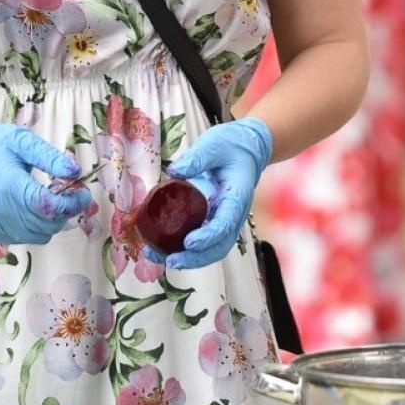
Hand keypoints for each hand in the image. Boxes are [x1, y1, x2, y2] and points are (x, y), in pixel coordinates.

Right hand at [0, 121, 90, 244]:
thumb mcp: (20, 141)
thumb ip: (49, 157)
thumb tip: (75, 171)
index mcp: (9, 186)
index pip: (49, 206)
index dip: (72, 203)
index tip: (82, 194)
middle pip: (46, 225)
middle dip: (65, 212)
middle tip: (69, 195)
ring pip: (36, 236)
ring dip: (50, 222)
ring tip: (49, 200)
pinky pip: (20, 238)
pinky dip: (32, 228)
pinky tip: (30, 209)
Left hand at [159, 116, 272, 269]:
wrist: (247, 149)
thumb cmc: (233, 146)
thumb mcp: (215, 144)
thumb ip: (197, 158)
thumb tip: (174, 171)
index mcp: (237, 197)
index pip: (226, 223)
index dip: (208, 236)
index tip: (188, 242)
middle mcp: (233, 214)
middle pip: (220, 245)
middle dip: (196, 258)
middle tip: (170, 260)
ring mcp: (224, 220)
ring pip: (211, 248)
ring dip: (188, 258)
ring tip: (157, 256)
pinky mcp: (213, 220)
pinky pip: (202, 241)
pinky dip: (184, 249)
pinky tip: (160, 247)